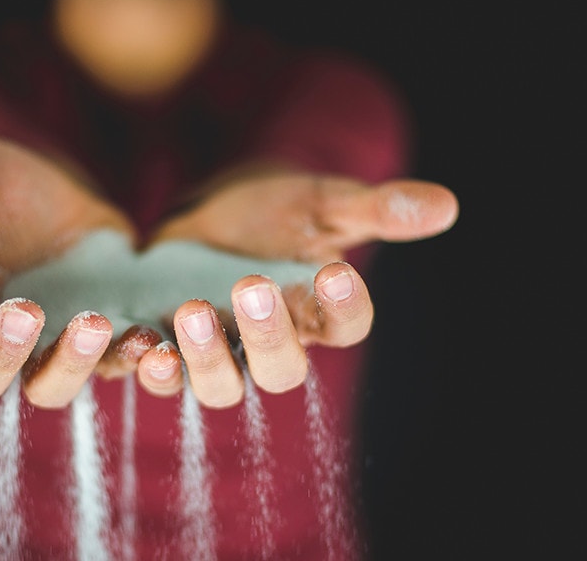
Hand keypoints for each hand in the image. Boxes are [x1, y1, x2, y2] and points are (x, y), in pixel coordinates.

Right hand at [0, 131, 159, 407]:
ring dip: (69, 365)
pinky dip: (129, 359)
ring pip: (47, 387)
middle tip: (26, 313)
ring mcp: (46, 350)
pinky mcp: (99, 348)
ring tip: (95, 323)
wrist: (70, 201)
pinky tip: (147, 338)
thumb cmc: (4, 186)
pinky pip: (111, 369)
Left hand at [141, 168, 458, 407]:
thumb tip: (446, 205)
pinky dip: (149, 365)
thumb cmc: (278, 211)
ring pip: (220, 385)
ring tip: (192, 312)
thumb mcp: (322, 201)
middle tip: (253, 286)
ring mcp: (220, 352)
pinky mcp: (169, 346)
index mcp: (320, 313)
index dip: (343, 307)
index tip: (336, 269)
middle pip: (282, 370)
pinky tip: (140, 342)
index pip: (346, 326)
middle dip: (268, 335)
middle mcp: (273, 345)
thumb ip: (375, 209)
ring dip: (206, 359)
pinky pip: (162, 374)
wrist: (214, 213)